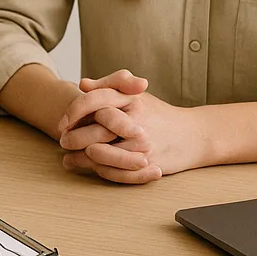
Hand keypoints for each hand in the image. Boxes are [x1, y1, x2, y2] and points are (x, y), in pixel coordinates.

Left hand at [55, 70, 204, 183]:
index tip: (62, 122)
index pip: (95, 100)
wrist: (193, 135)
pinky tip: (87, 168)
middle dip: (74, 137)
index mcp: (131, 99)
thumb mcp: (135, 95)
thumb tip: (82, 84)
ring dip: (81, 158)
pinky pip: (116, 171)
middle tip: (63, 141)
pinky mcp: (147, 164)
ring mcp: (142, 145)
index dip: (74, 111)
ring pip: (102, 154)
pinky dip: (98, 171)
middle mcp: (136, 121)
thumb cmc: (159, 114)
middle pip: (96, 129)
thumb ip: (109, 86)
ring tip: (68, 158)